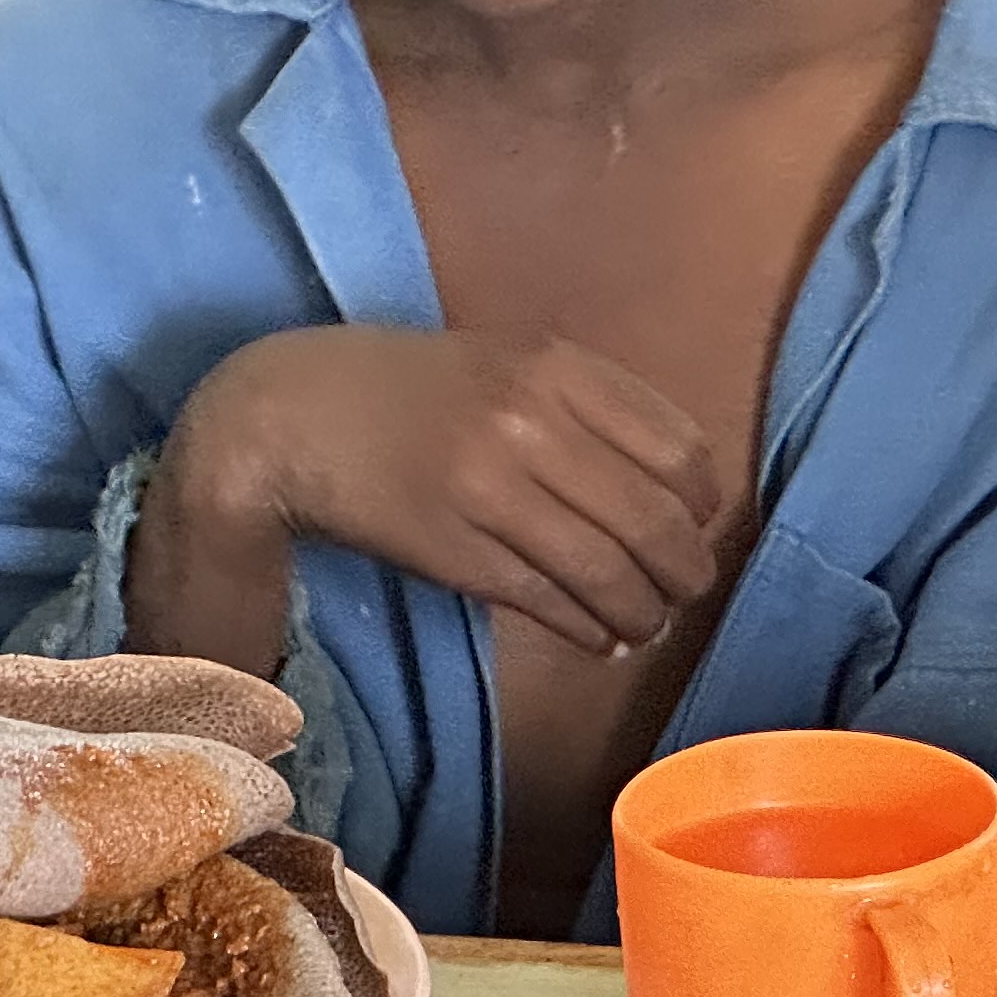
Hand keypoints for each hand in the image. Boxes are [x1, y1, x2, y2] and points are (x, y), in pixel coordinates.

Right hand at [127, 326, 727, 674]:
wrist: (293, 416)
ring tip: (646, 623)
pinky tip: (599, 635)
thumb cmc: (413, 390)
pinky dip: (590, 629)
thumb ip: (590, 407)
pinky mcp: (456, 552)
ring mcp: (492, 490)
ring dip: (643, 612)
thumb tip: (680, 493)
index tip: (698, 526)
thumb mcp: (509, 361)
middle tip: (685, 590)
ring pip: (608, 573)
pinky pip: (550, 603)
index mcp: (557, 367)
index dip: (703, 505)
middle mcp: (531, 422)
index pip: (679, 450)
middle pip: (655, 521)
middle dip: (685, 571)